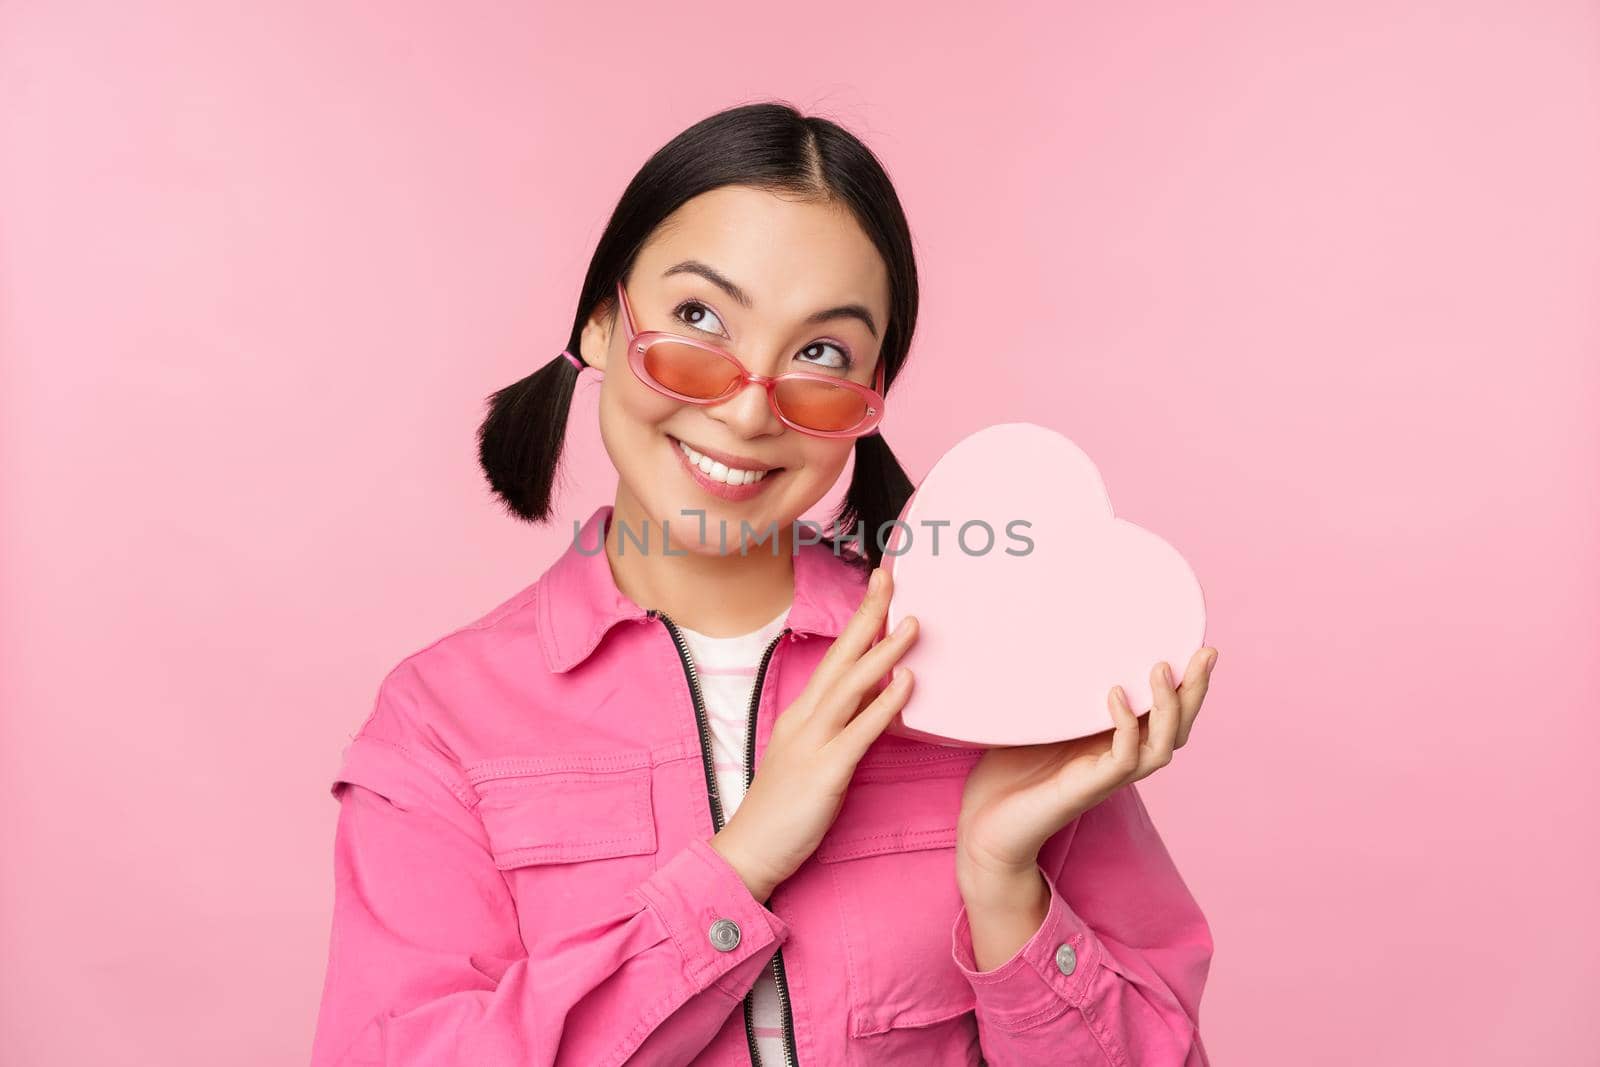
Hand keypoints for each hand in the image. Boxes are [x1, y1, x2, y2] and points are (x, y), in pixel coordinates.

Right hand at [711, 565, 920, 899]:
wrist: (748, 852)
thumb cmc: (782, 811)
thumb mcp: (811, 758)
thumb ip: (838, 727)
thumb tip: (873, 700)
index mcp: (802, 714)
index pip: (834, 658)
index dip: (858, 623)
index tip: (880, 589)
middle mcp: (804, 719)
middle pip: (840, 657)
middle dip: (868, 616)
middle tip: (891, 578)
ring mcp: (811, 743)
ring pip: (850, 686)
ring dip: (883, 652)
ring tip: (914, 624)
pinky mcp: (824, 772)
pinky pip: (859, 731)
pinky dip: (884, 703)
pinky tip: (908, 682)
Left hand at [954, 649, 1217, 889]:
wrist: (988, 826)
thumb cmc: (1009, 775)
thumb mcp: (1039, 723)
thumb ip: (1056, 695)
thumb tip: (1051, 645)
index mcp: (1115, 745)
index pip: (1165, 716)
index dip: (1186, 687)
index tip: (1198, 647)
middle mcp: (1120, 762)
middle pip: (1178, 729)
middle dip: (1195, 691)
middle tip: (1206, 652)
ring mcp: (1107, 777)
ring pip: (1162, 746)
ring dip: (1168, 707)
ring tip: (1160, 668)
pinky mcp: (1089, 788)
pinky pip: (1123, 759)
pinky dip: (1126, 726)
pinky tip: (1114, 695)